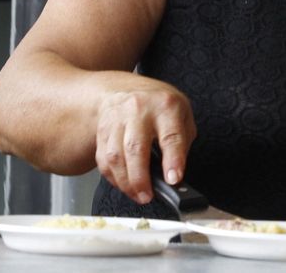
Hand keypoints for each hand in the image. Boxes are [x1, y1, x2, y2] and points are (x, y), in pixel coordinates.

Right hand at [94, 81, 194, 204]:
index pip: (170, 136)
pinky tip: (124, 184)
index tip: (172, 179)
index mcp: (166, 105)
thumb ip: (182, 145)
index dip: (172, 161)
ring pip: (115, 156)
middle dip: (141, 179)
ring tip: (138, 194)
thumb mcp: (182, 116)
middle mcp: (139, 109)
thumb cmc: (159, 106)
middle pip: (136, 148)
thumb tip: (174, 176)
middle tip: (148, 196)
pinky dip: (113, 177)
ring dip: (126, 182)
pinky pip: (104, 159)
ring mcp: (117, 118)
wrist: (127, 88)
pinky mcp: (103, 130)